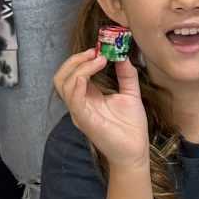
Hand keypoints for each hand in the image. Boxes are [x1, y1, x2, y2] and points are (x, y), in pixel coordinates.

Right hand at [54, 46, 148, 167]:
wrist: (136, 150)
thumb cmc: (131, 126)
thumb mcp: (130, 94)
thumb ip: (126, 75)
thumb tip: (123, 55)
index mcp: (88, 96)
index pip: (74, 73)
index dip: (83, 58)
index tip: (100, 48)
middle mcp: (80, 103)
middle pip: (62, 76)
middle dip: (75, 60)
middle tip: (95, 52)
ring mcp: (80, 111)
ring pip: (64, 84)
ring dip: (79, 68)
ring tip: (99, 61)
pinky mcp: (85, 120)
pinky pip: (73, 100)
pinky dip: (77, 85)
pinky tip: (87, 76)